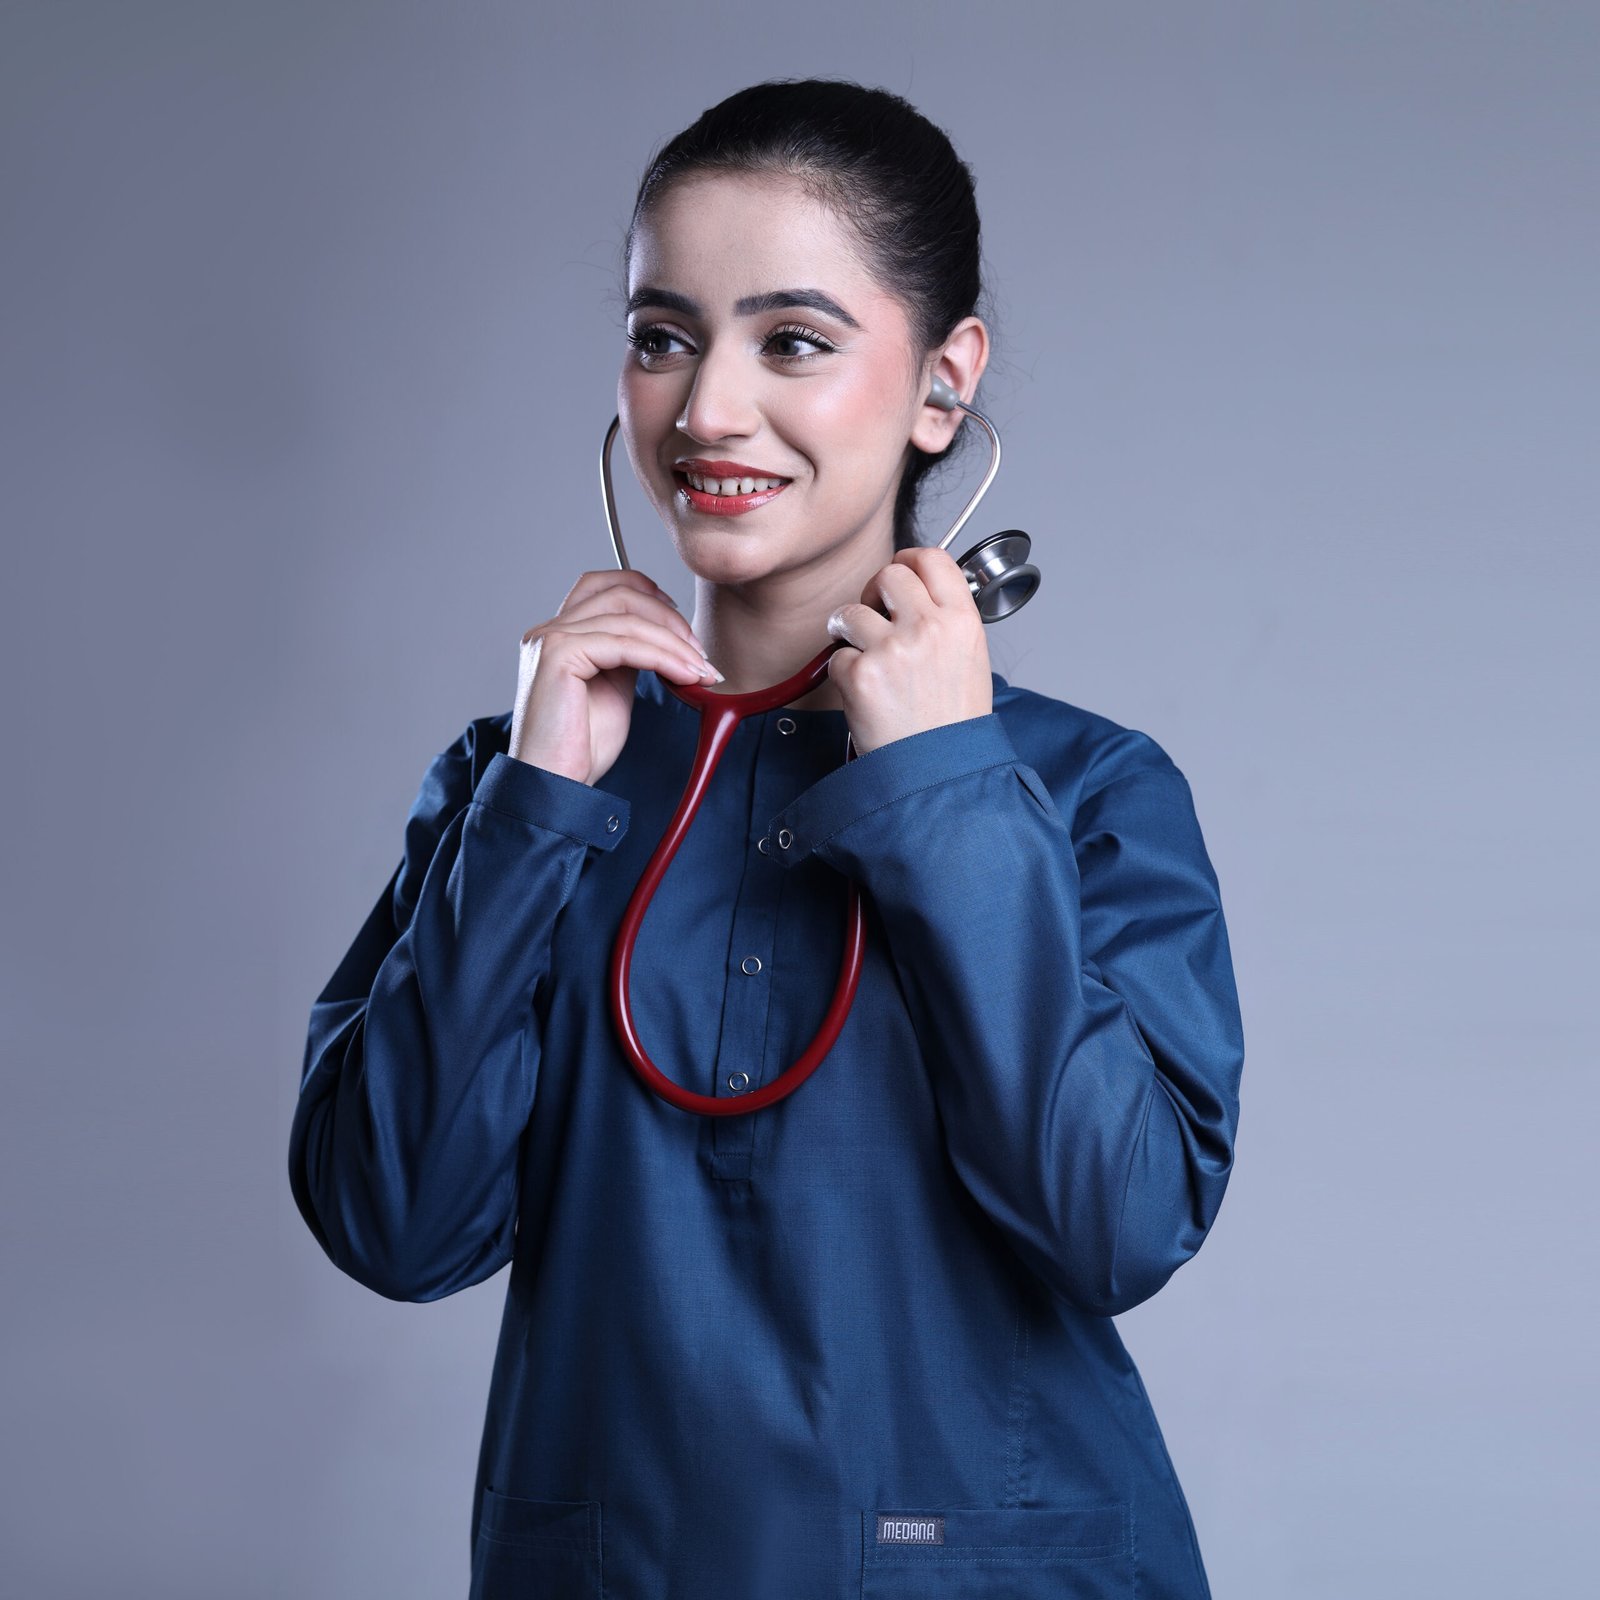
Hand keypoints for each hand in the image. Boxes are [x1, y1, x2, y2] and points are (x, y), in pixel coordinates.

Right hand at [509, 569, 719, 786]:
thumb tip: (664, 638)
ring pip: (626, 618)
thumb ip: (628, 657)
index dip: (647, 591)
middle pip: (619, 593)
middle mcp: (549, 630)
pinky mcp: (558, 655)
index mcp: (559, 635)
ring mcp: (551, 639)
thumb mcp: (613, 689)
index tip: (681, 623)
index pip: (603, 585)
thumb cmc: (581, 747)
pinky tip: (684, 675)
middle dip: (668, 618)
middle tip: (700, 652)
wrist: (554, 783)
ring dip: (673, 641)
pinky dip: (662, 656)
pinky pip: (624, 643)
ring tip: (700, 669)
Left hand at [824, 547, 992, 756]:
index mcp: (962, 621)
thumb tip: (914, 596)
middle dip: (873, 593)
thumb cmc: (952, 725)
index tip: (899, 570)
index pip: (932, 559)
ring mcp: (892, 649)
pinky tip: (867, 696)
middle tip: (874, 620)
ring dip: (849, 634)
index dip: (908, 559)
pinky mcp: (861, 674)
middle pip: (887, 574)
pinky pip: (836, 657)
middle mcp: (929, 628)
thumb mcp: (970, 661)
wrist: (939, 772)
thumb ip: (944, 622)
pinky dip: (844, 676)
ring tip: (868, 664)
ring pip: (850, 613)